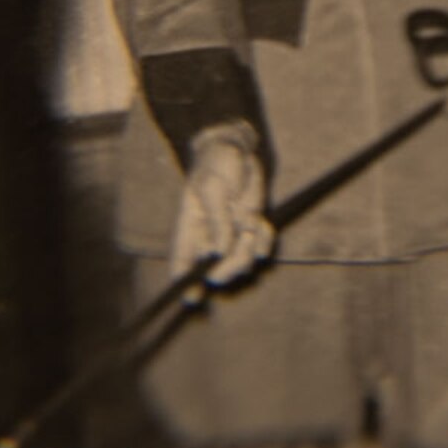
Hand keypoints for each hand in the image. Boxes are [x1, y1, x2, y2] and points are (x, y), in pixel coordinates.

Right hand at [174, 126, 275, 286]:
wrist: (238, 150)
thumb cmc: (216, 165)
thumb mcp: (212, 188)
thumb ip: (217, 220)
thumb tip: (219, 252)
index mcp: (190, 230)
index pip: (182, 263)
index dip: (184, 283)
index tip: (192, 298)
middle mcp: (209, 239)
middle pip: (216, 272)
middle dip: (231, 267)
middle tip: (244, 241)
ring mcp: (231, 237)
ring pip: (241, 263)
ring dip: (251, 249)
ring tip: (252, 223)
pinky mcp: (251, 230)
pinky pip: (261, 249)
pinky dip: (266, 240)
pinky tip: (263, 223)